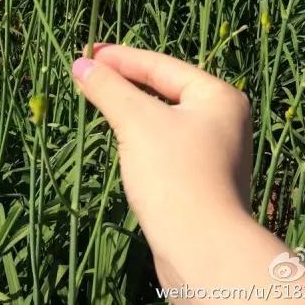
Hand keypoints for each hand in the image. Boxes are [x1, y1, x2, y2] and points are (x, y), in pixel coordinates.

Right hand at [72, 45, 262, 290]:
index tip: (87, 52)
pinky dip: (140, 135)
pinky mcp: (201, 181)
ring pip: (163, 118)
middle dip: (124, 81)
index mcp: (218, 96)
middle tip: (88, 72)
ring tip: (98, 98)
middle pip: (164, 89)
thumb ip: (109, 88)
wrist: (204, 253)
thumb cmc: (175, 175)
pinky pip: (165, 144)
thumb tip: (81, 64)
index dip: (121, 58)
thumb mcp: (137, 122)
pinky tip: (119, 137)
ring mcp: (215, 152)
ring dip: (130, 108)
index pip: (161, 65)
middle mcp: (223, 120)